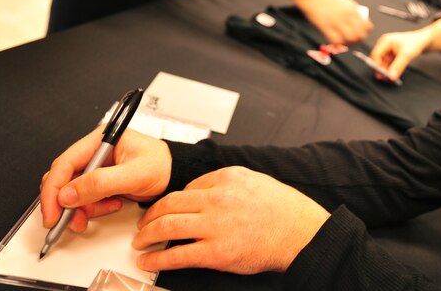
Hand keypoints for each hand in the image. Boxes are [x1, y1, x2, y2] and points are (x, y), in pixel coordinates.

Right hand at [39, 128, 171, 232]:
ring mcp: (97, 168)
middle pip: (63, 179)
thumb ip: (101, 183)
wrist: (176, 175)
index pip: (65, 164)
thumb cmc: (163, 166)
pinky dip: (93, 208)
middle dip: (65, 203)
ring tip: (102, 210)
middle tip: (70, 221)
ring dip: (81, 208)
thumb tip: (68, 194)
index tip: (53, 213)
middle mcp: (95, 152)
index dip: (54, 190)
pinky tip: (112, 205)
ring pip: (72, 193)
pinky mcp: (100, 182)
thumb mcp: (135, 174)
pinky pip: (85, 199)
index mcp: (101, 140)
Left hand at [132, 166, 329, 273]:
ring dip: (147, 236)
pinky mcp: (216, 253)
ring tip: (140, 242)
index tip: (162, 209)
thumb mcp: (253, 180)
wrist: (300, 232)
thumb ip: (225, 183)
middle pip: (169, 204)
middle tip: (143, 225)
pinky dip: (157, 260)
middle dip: (149, 217)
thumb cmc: (282, 209)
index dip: (169, 201)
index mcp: (226, 179)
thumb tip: (200, 192)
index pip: (186, 187)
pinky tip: (149, 262)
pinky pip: (177, 255)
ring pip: (167, 227)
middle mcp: (217, 199)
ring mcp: (215, 226)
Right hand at [297, 0, 371, 43]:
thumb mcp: (345, 3)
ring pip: (349, 39)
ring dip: (348, 43)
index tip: (361, 34)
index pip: (367, 27)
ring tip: (344, 41)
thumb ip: (353, 13)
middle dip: (357, 40)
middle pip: (359, 35)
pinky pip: (336, 40)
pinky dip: (337, 43)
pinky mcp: (326, 26)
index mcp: (353, 10)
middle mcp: (347, 16)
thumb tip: (359, 25)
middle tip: (353, 40)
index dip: (365, 33)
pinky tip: (335, 40)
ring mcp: (336, 21)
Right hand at [370, 28, 434, 80]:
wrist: (423, 41)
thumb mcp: (406, 55)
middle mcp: (384, 45)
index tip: (381, 75)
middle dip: (381, 69)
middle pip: (378, 59)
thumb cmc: (415, 43)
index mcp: (385, 41)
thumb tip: (391, 77)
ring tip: (390, 78)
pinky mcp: (391, 54)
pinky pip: (388, 63)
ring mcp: (387, 50)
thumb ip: (398, 66)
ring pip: (382, 63)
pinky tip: (393, 75)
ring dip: (385, 70)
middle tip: (384, 79)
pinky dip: (390, 69)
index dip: (377, 65)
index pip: (376, 54)